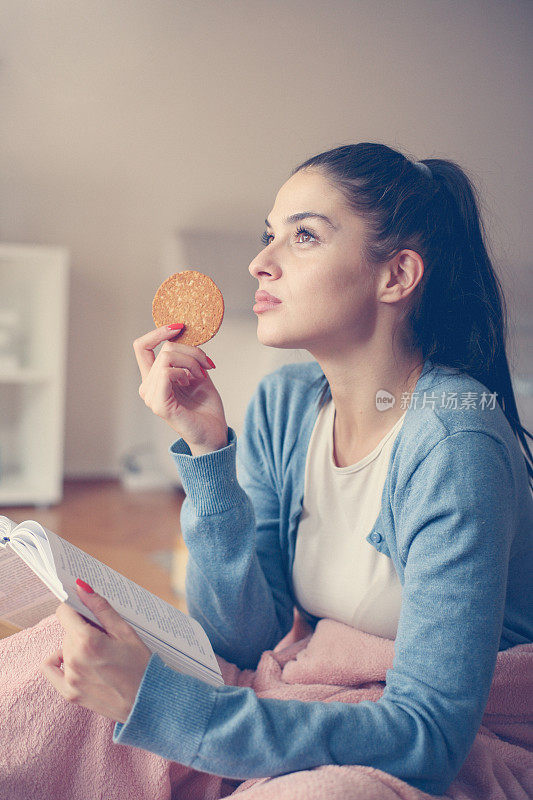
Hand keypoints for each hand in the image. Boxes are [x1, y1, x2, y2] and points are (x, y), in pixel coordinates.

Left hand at [40, 582, 151, 723]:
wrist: (148, 702)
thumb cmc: (142, 665)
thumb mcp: (126, 631)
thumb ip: (101, 608)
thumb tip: (82, 587)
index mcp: (87, 641)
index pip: (64, 612)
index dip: (76, 607)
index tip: (88, 610)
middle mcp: (73, 660)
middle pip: (67, 630)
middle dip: (82, 627)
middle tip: (105, 634)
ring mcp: (70, 679)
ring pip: (64, 647)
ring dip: (77, 644)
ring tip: (100, 652)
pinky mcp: (70, 693)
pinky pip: (52, 669)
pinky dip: (61, 660)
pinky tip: (77, 659)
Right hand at [133, 325, 227, 452]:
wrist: (215, 432)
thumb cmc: (206, 407)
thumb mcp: (197, 373)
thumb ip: (187, 356)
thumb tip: (184, 332)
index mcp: (154, 379)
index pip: (142, 347)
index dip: (158, 332)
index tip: (180, 327)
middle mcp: (148, 387)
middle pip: (164, 349)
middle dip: (191, 351)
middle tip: (207, 365)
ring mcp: (151, 396)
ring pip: (167, 358)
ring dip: (191, 362)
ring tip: (202, 376)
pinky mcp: (159, 405)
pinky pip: (166, 373)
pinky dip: (184, 372)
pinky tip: (193, 382)